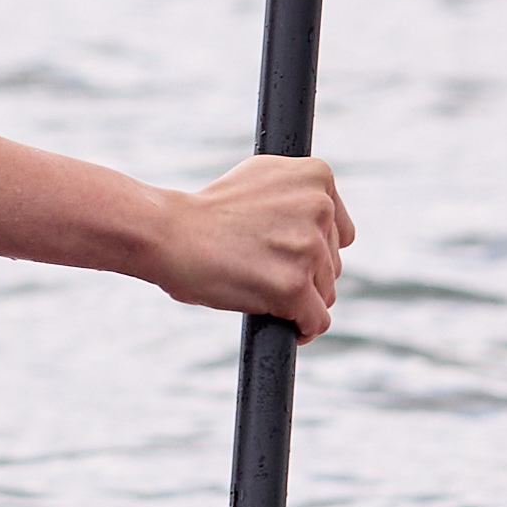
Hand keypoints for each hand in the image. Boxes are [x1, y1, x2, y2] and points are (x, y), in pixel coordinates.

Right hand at [148, 152, 353, 331]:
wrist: (168, 233)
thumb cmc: (205, 212)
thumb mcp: (260, 180)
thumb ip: (298, 195)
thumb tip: (327, 223)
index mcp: (315, 176)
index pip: (339, 230)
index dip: (312, 249)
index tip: (283, 255)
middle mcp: (319, 207)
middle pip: (333, 264)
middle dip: (303, 275)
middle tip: (261, 271)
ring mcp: (308, 248)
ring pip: (326, 293)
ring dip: (299, 301)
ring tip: (261, 293)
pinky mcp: (293, 286)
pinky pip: (316, 321)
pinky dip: (302, 329)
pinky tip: (285, 327)